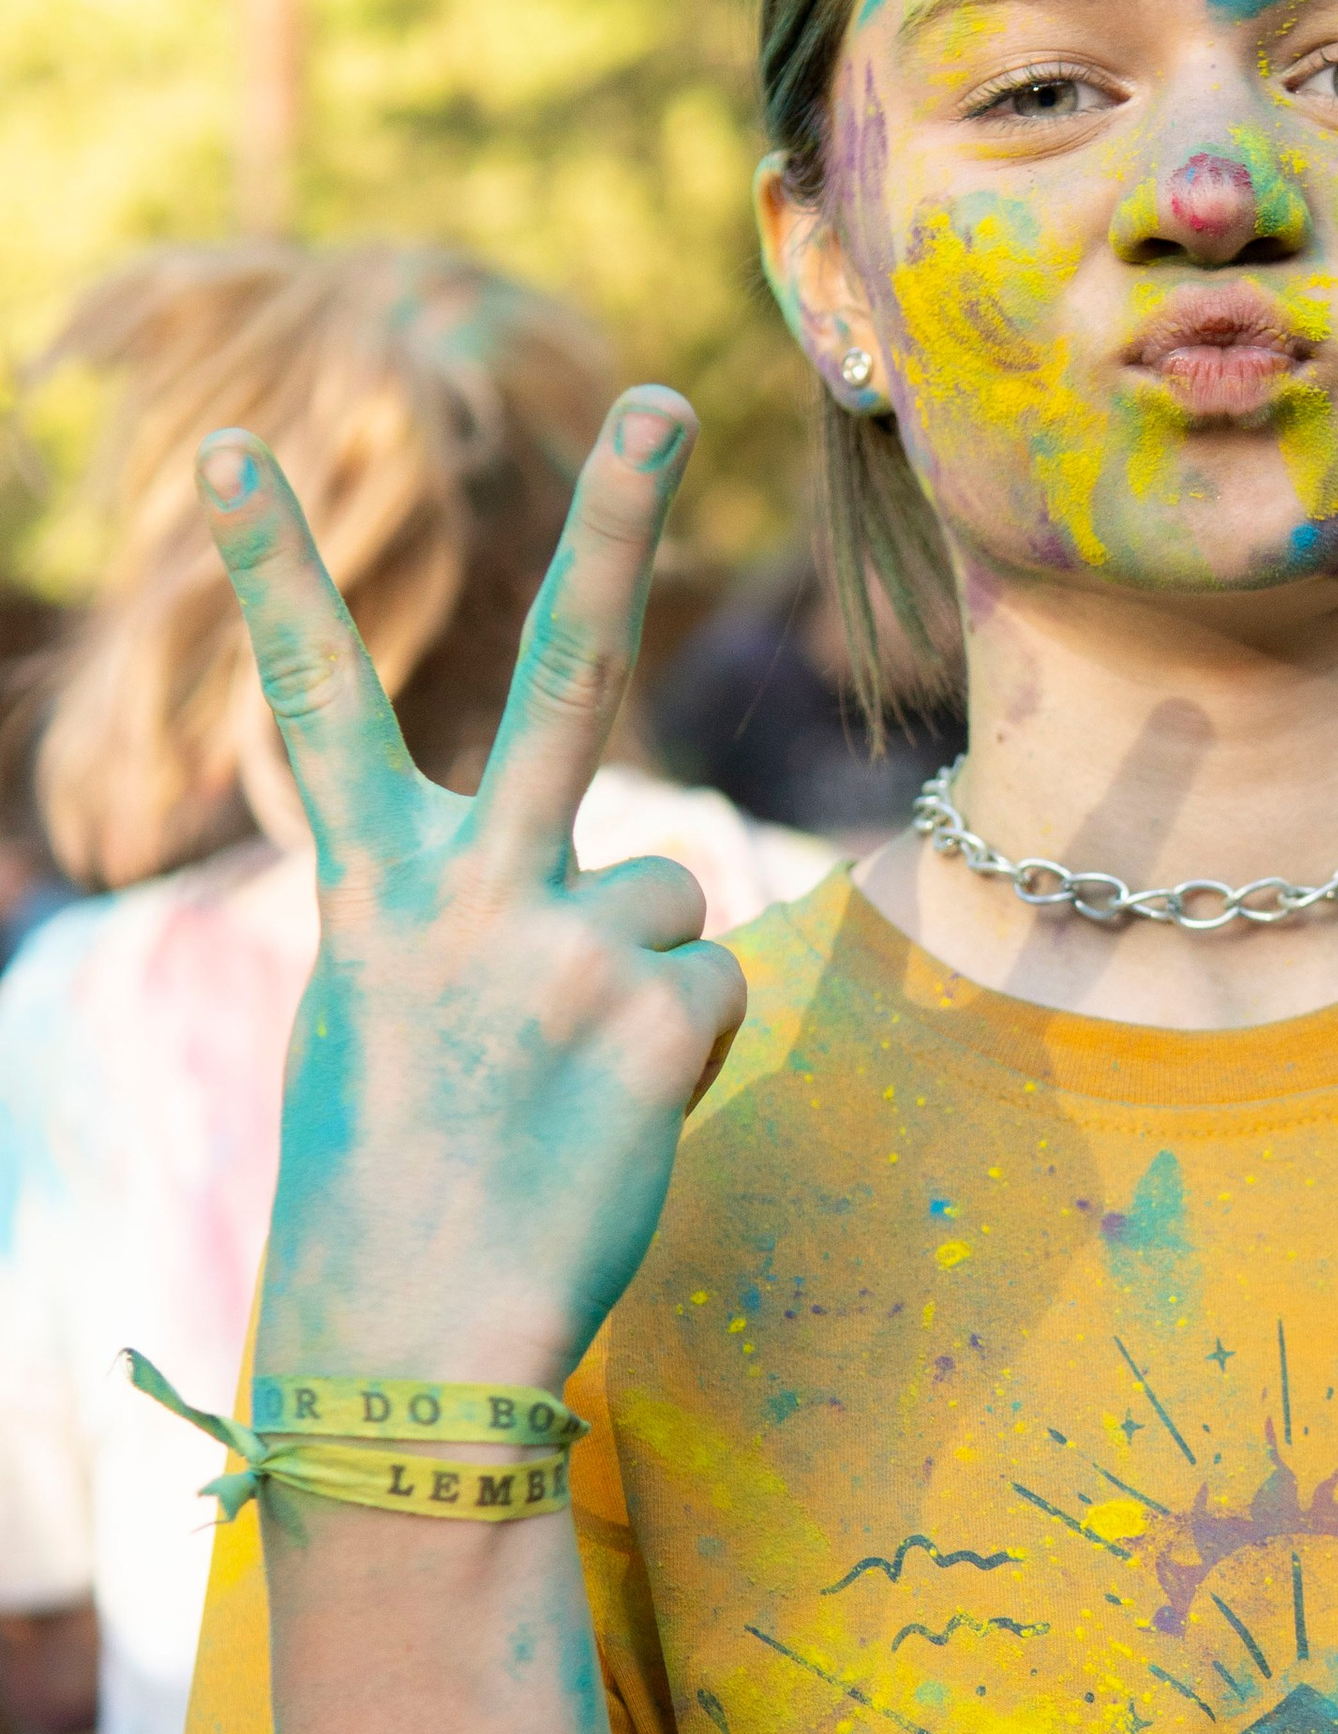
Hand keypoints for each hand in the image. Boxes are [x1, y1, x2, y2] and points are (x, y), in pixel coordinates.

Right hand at [201, 390, 747, 1398]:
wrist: (415, 1334)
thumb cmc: (396, 1177)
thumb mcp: (395, 1016)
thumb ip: (484, 919)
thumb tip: (626, 902)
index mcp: (369, 889)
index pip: (313, 705)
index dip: (274, 575)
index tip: (235, 455)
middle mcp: (466, 890)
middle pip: (564, 671)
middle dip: (617, 522)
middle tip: (666, 399)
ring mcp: (564, 943)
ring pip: (671, 893)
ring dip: (640, 981)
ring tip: (560, 1081)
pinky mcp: (652, 1013)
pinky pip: (707, 993)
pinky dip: (675, 1056)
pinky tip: (605, 1119)